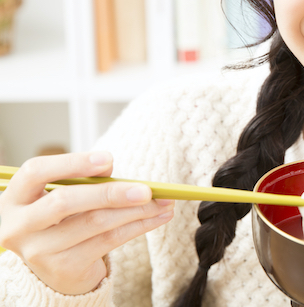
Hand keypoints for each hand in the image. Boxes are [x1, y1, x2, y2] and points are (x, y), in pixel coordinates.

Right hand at [0, 151, 173, 294]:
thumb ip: (85, 180)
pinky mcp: (63, 268)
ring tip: (163, 201)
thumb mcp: (67, 195)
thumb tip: (108, 166)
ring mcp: (39, 251)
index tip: (108, 159)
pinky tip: (157, 217)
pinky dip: (138, 226)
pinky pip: (108, 241)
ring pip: (95, 223)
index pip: (35, 172)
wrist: (58, 266)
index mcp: (16, 198)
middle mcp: (19, 225)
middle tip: (147, 189)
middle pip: (65, 202)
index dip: (71, 163)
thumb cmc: (65, 219)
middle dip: (111, 193)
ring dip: (136, 210)